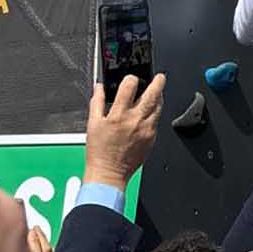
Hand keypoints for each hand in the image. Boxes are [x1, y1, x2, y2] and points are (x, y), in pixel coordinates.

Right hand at [83, 74, 166, 190]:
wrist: (109, 174)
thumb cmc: (99, 152)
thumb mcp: (92, 124)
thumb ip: (97, 102)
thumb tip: (99, 87)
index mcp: (118, 115)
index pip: (129, 87)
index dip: (131, 78)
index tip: (131, 79)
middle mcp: (135, 121)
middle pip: (152, 95)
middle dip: (158, 82)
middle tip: (160, 77)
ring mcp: (146, 130)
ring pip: (159, 107)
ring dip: (159, 97)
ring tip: (157, 92)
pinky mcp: (152, 139)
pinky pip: (157, 121)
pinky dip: (155, 113)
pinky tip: (151, 112)